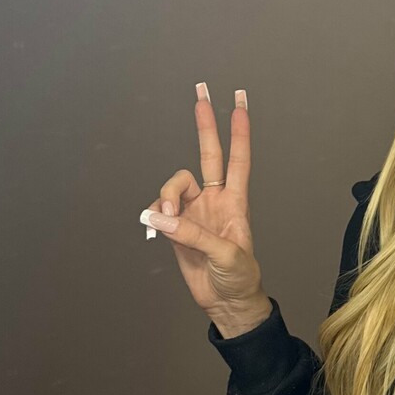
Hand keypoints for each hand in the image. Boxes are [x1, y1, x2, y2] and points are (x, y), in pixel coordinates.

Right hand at [140, 85, 268, 334]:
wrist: (226, 302)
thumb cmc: (239, 277)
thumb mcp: (226, 255)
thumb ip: (193, 234)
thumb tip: (161, 217)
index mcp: (235, 202)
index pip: (238, 159)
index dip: (239, 132)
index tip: (239, 104)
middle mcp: (214, 200)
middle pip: (208, 154)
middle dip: (205, 124)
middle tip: (201, 92)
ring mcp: (194, 212)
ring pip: (174, 186)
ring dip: (166, 196)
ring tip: (166, 220)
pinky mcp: (176, 228)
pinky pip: (159, 210)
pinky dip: (155, 215)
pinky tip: (158, 226)